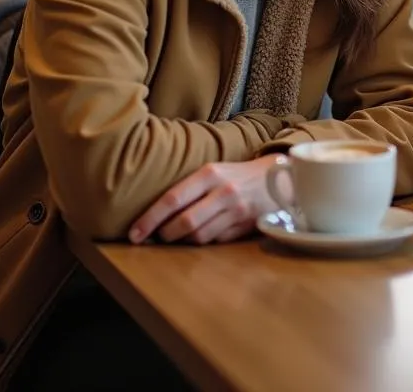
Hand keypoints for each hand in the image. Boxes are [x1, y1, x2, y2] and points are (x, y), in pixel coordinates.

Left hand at [128, 156, 279, 245]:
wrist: (278, 176)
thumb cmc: (236, 175)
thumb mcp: (214, 171)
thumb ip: (189, 189)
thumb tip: (155, 215)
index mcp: (210, 173)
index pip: (172, 199)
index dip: (149, 220)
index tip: (134, 234)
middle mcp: (223, 191)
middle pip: (184, 223)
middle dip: (166, 235)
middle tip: (158, 237)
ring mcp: (237, 210)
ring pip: (199, 237)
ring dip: (184, 242)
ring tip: (179, 236)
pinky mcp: (246, 226)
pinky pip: (216, 242)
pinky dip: (206, 242)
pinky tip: (205, 233)